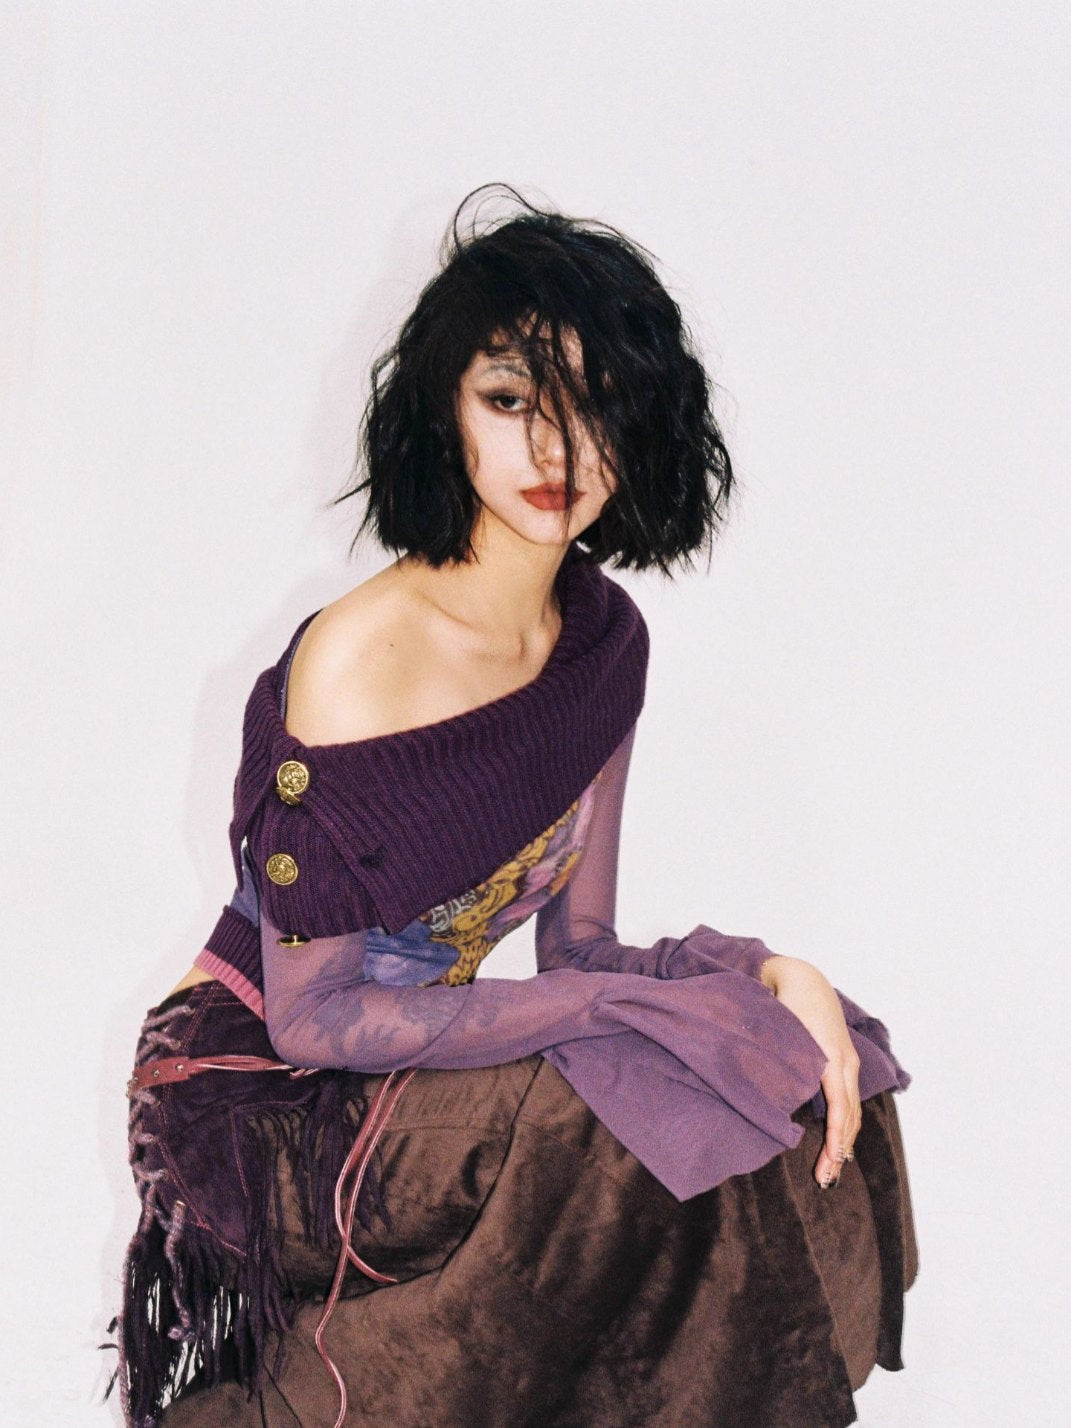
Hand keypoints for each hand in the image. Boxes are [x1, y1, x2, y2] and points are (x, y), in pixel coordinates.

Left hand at [760, 955, 861, 1187]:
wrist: (804, 977)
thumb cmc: (787, 1002)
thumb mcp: (782, 1031)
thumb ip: (779, 1061)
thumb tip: (771, 1095)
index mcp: (831, 1057)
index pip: (840, 1107)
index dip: (836, 1137)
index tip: (832, 1160)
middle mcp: (846, 1062)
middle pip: (850, 1116)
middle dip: (840, 1149)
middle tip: (826, 1179)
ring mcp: (849, 1063)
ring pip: (853, 1111)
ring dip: (845, 1141)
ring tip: (833, 1168)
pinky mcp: (845, 1062)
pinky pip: (850, 1099)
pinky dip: (846, 1124)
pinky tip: (839, 1142)